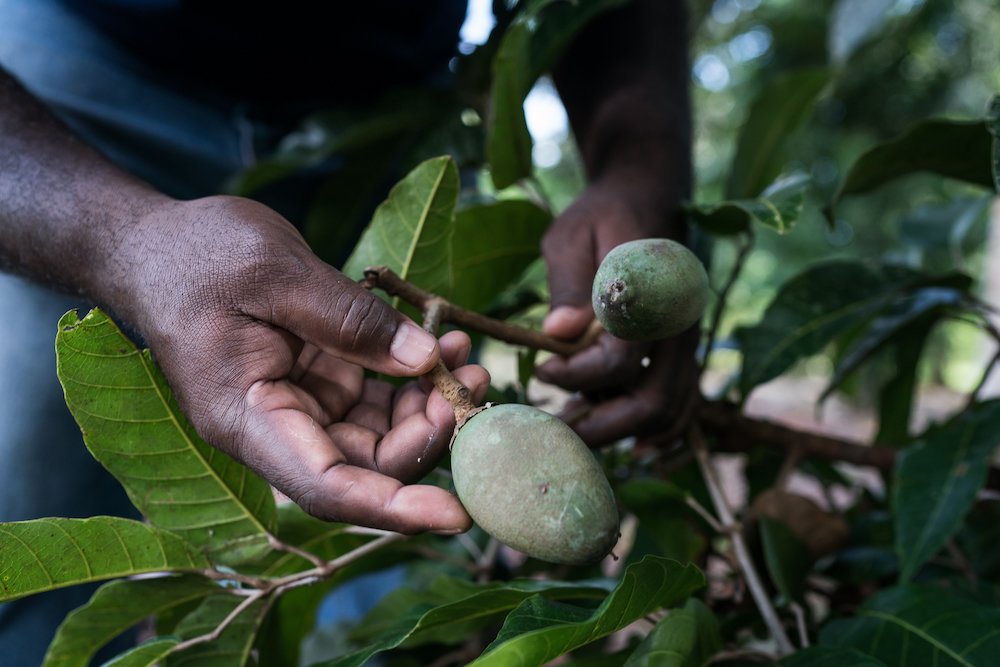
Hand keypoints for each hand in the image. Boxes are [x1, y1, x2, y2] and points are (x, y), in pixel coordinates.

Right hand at [119, 196, 489, 533]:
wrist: (155, 243)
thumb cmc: (198, 255)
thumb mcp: (277, 273)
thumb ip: (351, 320)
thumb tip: (426, 361)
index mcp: (247, 419)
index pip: (328, 488)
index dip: (395, 507)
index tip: (458, 514)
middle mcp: (275, 426)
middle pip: (366, 464)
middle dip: (428, 434)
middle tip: (474, 381)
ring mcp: (298, 405)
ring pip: (377, 434)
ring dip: (428, 404)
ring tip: (464, 352)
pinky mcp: (314, 379)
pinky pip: (373, 397)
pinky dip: (410, 378)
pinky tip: (442, 344)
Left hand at [535, 183, 698, 446]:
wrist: (648, 198)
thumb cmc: (603, 215)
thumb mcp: (573, 235)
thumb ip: (569, 283)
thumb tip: (560, 331)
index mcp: (651, 295)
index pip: (618, 359)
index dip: (576, 374)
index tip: (543, 369)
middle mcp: (678, 326)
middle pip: (652, 401)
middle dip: (601, 426)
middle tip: (555, 429)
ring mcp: (685, 342)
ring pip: (670, 410)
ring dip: (623, 431)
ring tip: (577, 427)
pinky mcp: (681, 352)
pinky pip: (679, 403)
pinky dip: (653, 429)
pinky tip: (619, 437)